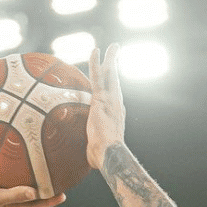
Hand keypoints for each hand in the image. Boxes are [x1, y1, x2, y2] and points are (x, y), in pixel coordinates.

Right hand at [0, 166, 63, 206]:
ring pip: (18, 179)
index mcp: (7, 206)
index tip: (63, 195)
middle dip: (43, 188)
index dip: (48, 202)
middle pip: (29, 193)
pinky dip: (13, 161)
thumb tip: (35, 193)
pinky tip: (19, 148)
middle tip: (58, 178)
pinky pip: (5, 167)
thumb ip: (14, 195)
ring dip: (30, 173)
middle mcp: (4, 197)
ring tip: (43, 162)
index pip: (33, 206)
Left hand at [86, 44, 125, 169]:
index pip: (114, 96)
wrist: (109, 154)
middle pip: (115, 81)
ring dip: (110, 59)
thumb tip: (90, 159)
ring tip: (112, 46)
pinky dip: (96, 62)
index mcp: (116, 115)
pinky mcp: (101, 98)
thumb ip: (93, 148)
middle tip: (115, 52)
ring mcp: (110, 100)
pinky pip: (98, 76)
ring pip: (110, 74)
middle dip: (115, 66)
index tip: (112, 79)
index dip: (113, 86)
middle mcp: (116, 104)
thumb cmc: (103, 158)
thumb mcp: (97, 150)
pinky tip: (95, 50)